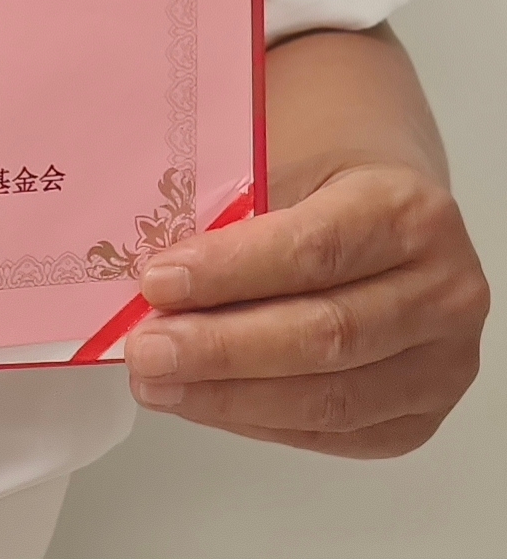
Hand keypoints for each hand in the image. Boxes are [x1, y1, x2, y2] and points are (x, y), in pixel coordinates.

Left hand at [124, 161, 487, 454]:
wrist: (390, 204)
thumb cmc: (327, 177)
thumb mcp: (285, 158)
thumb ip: (232, 211)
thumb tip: (154, 278)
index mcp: (408, 212)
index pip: (313, 250)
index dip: (231, 273)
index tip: (158, 283)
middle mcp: (443, 292)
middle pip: (324, 335)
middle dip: (223, 349)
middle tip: (148, 350)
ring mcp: (441, 363)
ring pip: (330, 398)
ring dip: (232, 398)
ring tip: (159, 383)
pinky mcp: (420, 414)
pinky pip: (334, 432)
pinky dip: (260, 420)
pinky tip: (205, 401)